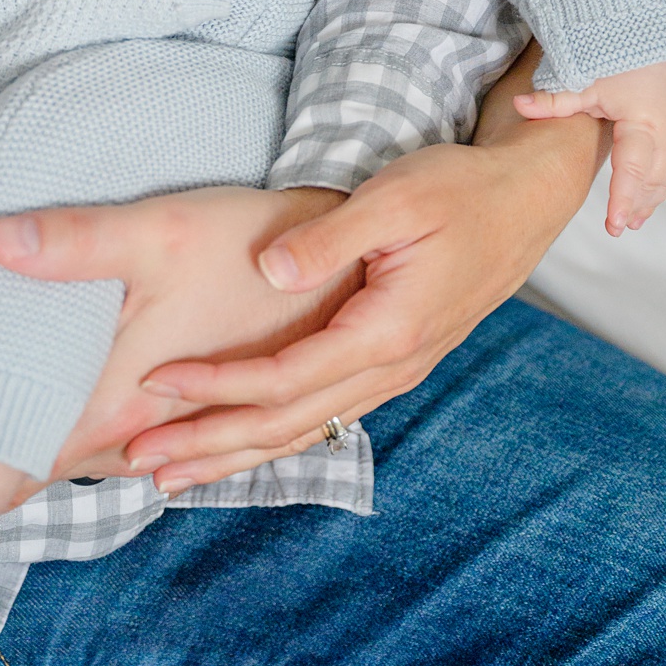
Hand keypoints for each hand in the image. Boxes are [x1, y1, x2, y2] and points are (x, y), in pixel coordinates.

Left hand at [0, 78, 592, 493]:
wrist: (527, 200)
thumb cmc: (459, 190)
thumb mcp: (393, 199)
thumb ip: (328, 239)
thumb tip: (269, 271)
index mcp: (387, 331)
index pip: (283, 377)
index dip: (216, 385)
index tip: (154, 382)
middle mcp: (391, 365)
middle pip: (287, 422)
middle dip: (209, 444)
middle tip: (139, 459)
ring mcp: (394, 369)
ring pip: (306, 428)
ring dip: (236, 452)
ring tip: (171, 475)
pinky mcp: (391, 359)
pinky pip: (325, 412)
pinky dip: (273, 434)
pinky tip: (238, 445)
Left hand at [512, 59, 665, 232]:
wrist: (658, 31)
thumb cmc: (621, 54)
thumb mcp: (585, 76)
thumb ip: (554, 99)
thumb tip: (519, 105)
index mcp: (645, 124)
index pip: (632, 172)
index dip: (623, 200)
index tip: (613, 224)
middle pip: (654, 179)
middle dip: (638, 205)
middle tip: (618, 227)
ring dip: (656, 197)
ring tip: (636, 220)